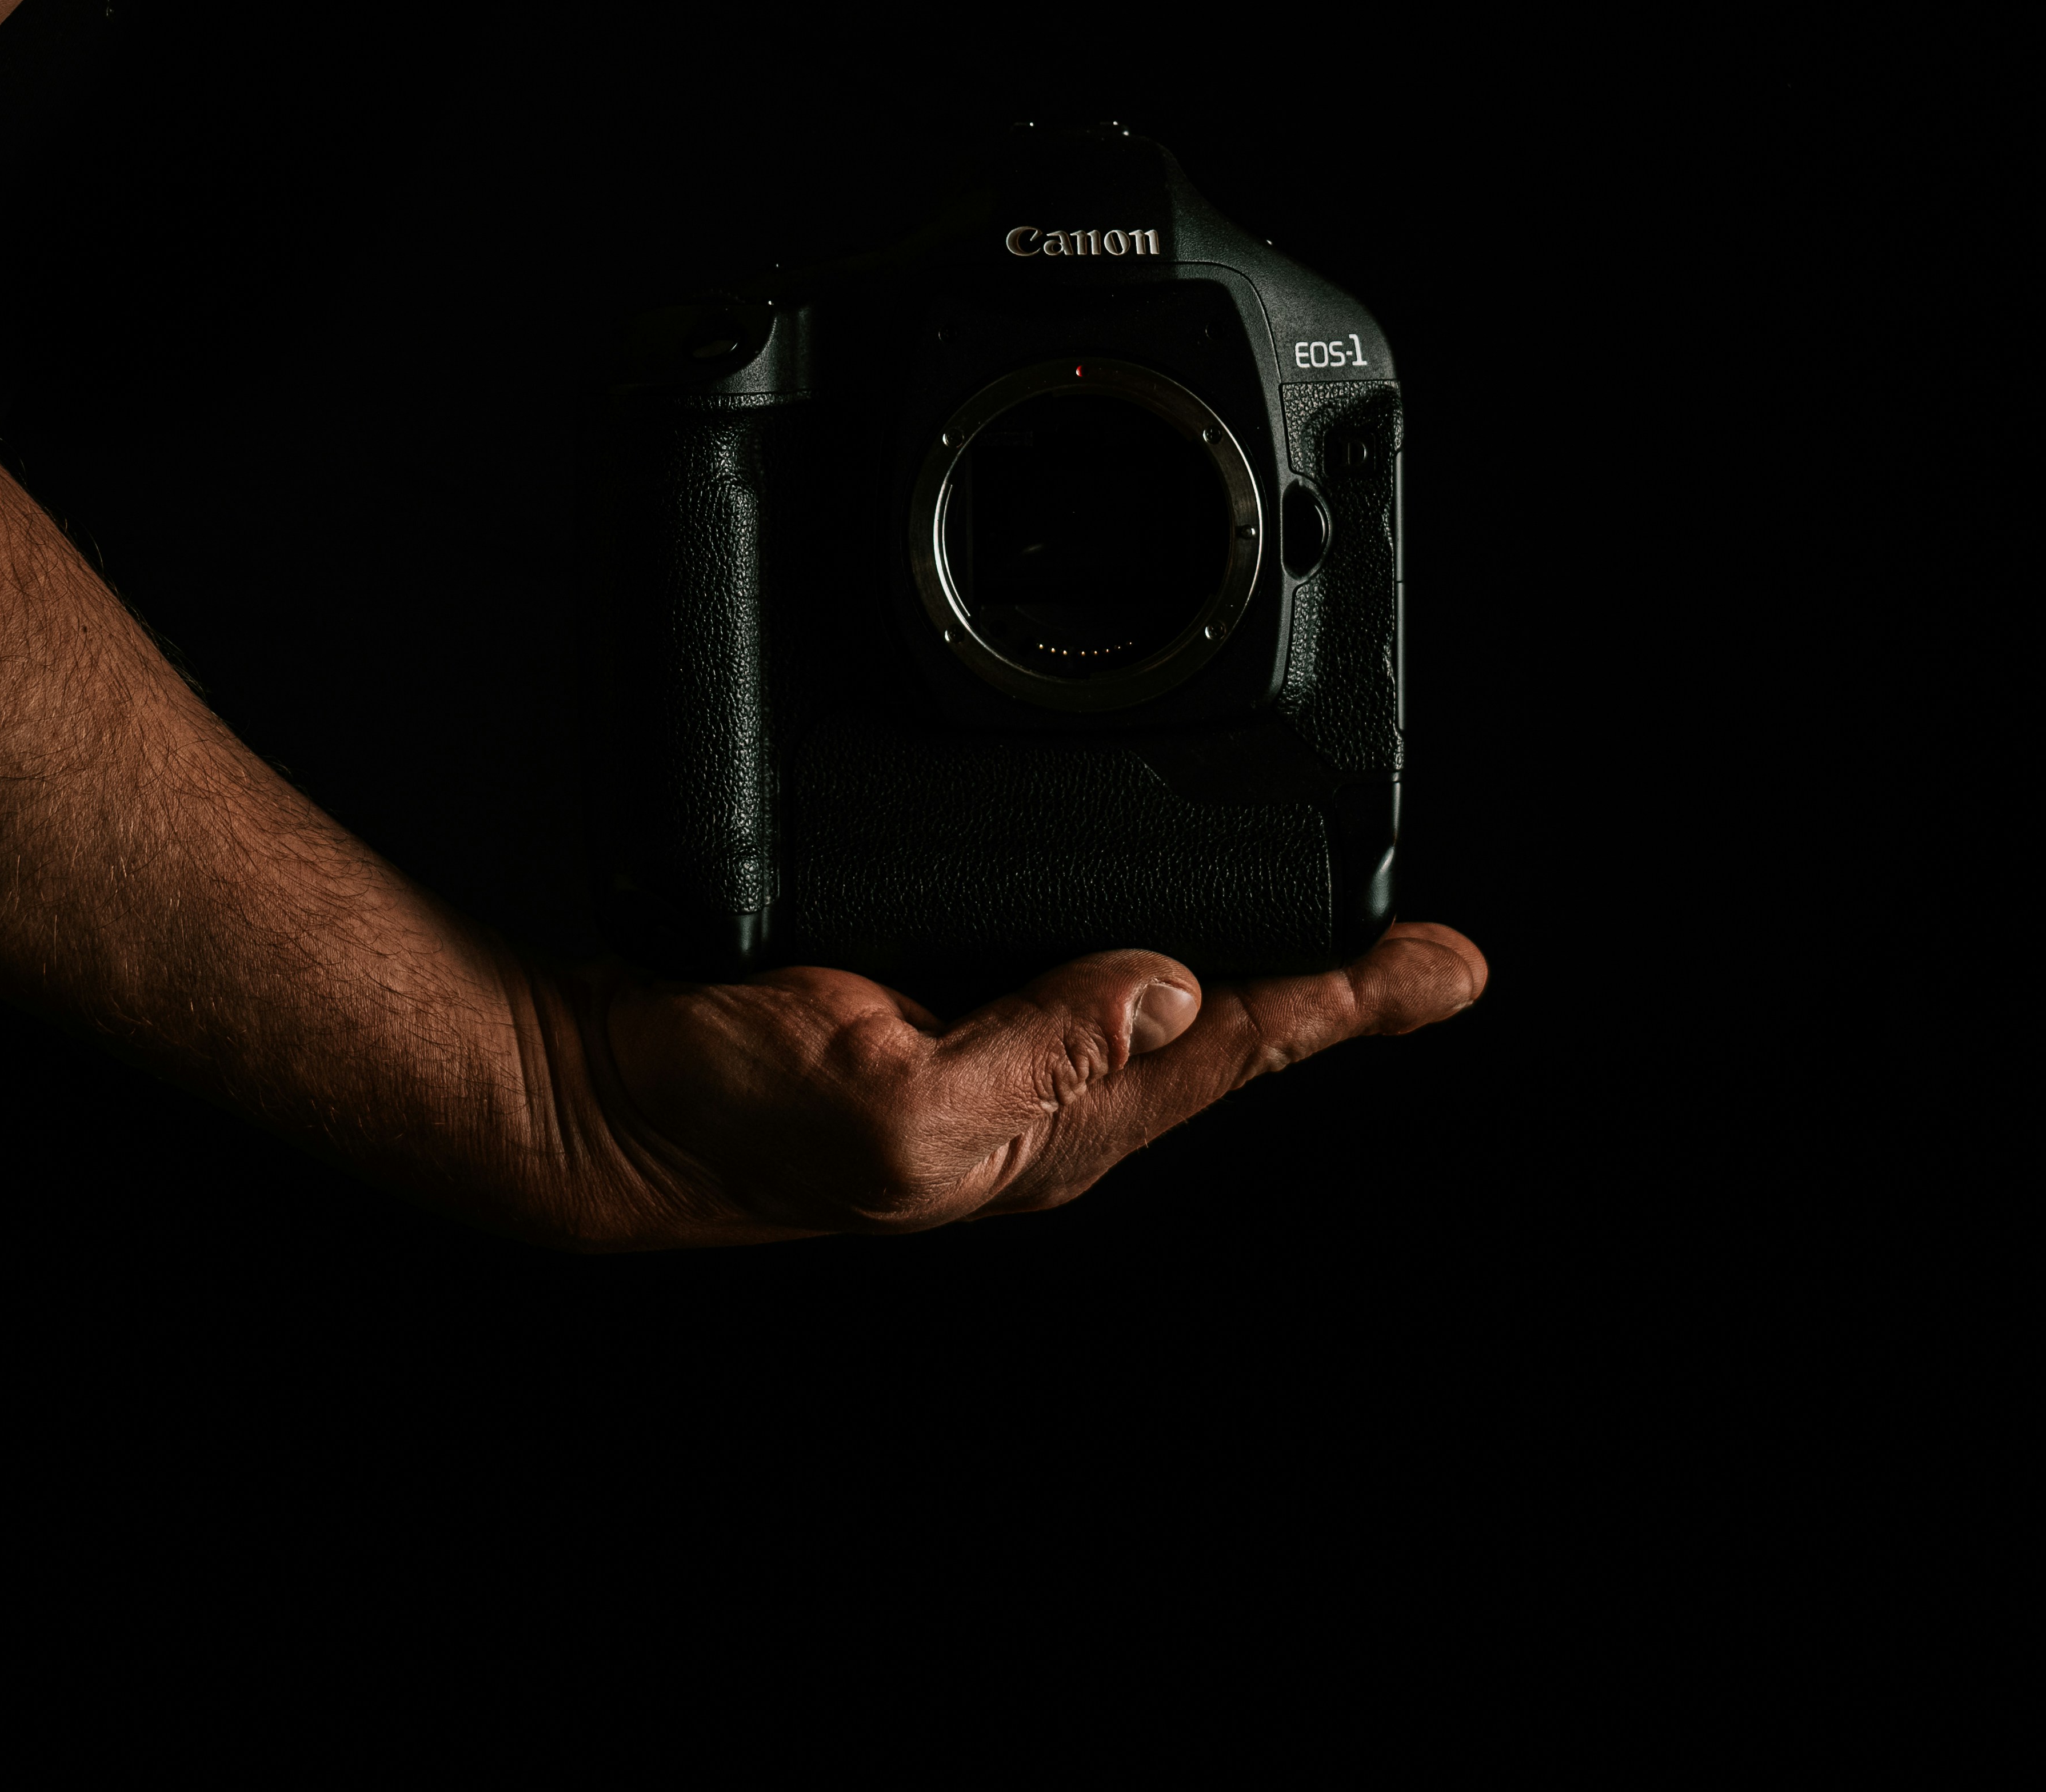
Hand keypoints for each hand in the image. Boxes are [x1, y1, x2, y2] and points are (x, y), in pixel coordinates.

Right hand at [526, 924, 1491, 1247]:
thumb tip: (1163, 983)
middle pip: (1218, 1026)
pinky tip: (1151, 917)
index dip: (1348, 1003)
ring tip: (1346, 938)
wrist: (596, 1098)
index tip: (1449, 964)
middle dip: (1334, 992)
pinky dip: (1130, 934)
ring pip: (1151, 996)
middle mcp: (1037, 1096)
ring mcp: (986, 1054)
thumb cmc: (722, 1117)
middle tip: (1442, 957)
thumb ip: (1031, 1048)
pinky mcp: (929, 1004)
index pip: (1234, 1047)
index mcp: (1051, 1129)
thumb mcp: (888, 1095)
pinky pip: (1060, 964)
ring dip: (1244, 964)